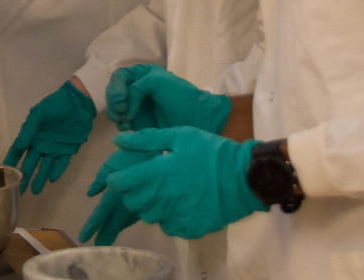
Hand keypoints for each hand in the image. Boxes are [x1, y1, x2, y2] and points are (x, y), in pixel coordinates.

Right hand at [4, 82, 95, 192]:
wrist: (78, 102)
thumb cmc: (55, 105)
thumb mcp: (38, 114)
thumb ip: (28, 130)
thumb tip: (19, 145)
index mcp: (31, 135)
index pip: (18, 151)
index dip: (11, 162)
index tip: (2, 174)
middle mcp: (40, 144)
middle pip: (30, 163)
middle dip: (24, 176)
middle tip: (18, 191)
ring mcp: (54, 148)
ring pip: (45, 167)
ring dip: (40, 178)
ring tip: (34, 191)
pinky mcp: (68, 150)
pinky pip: (61, 163)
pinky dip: (57, 171)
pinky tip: (52, 180)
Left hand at [79, 148, 149, 245]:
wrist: (162, 156)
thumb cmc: (134, 155)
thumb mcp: (112, 163)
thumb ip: (101, 178)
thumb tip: (90, 193)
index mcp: (115, 194)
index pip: (101, 214)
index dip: (92, 226)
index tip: (83, 238)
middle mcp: (126, 204)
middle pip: (114, 224)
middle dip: (105, 235)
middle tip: (97, 247)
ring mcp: (139, 206)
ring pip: (125, 222)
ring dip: (115, 230)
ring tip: (107, 240)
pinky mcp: (150, 205)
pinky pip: (135, 215)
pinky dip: (127, 220)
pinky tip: (123, 224)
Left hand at [102, 127, 266, 239]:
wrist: (246, 177)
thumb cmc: (211, 152)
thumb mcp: (179, 136)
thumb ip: (146, 139)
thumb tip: (118, 140)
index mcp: (158, 174)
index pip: (123, 183)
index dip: (117, 179)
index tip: (121, 175)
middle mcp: (163, 198)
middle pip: (133, 203)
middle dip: (132, 192)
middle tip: (144, 182)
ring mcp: (177, 216)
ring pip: (149, 216)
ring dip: (149, 205)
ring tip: (162, 192)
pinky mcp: (190, 228)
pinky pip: (168, 227)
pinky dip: (168, 217)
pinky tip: (178, 205)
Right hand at [105, 64, 230, 133]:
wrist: (196, 120)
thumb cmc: (180, 96)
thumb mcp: (157, 81)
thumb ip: (136, 86)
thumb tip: (124, 107)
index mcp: (141, 75)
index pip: (119, 77)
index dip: (115, 87)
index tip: (122, 100)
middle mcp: (136, 89)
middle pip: (113, 92)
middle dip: (113, 102)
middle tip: (121, 112)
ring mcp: (135, 106)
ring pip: (114, 108)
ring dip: (115, 114)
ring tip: (124, 121)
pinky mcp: (137, 122)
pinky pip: (120, 122)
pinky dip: (120, 124)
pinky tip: (128, 127)